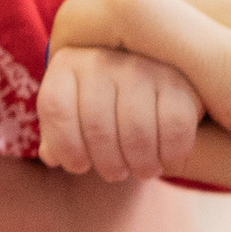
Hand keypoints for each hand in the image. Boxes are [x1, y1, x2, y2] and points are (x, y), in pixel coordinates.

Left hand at [37, 38, 201, 180]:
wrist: (161, 72)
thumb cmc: (108, 101)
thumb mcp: (77, 110)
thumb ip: (60, 133)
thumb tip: (51, 156)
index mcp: (69, 63)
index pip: (56, 108)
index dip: (65, 147)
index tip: (79, 166)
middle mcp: (103, 57)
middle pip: (97, 128)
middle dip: (107, 164)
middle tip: (116, 174)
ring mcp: (143, 65)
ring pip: (136, 133)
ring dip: (140, 165)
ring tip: (142, 170)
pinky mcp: (180, 79)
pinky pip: (174, 129)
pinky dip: (171, 153)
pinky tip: (167, 157)